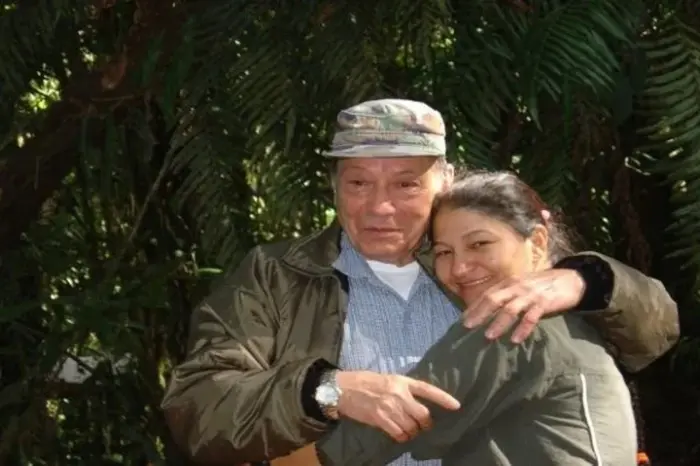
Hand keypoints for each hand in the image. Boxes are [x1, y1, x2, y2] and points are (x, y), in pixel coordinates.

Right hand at [335, 370, 459, 442]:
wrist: (343, 388)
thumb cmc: (365, 381)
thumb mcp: (387, 379)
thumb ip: (402, 388)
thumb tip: (416, 402)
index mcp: (402, 381)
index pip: (428, 390)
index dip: (444, 398)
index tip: (457, 406)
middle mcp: (399, 394)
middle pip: (423, 415)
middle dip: (426, 424)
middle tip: (423, 426)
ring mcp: (390, 408)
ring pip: (412, 427)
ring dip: (413, 432)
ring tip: (408, 431)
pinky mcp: (380, 419)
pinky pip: (399, 434)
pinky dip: (402, 437)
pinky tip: (399, 435)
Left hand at [463, 268, 585, 342]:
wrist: (572, 279)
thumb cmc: (543, 284)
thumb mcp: (522, 284)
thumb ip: (508, 293)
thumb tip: (490, 308)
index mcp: (509, 282)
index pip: (487, 294)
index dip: (474, 306)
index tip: (462, 319)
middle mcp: (517, 286)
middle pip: (493, 299)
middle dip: (479, 313)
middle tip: (467, 327)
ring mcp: (530, 294)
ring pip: (510, 309)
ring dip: (498, 323)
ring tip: (488, 336)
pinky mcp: (544, 303)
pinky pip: (531, 317)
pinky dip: (522, 329)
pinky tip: (515, 340)